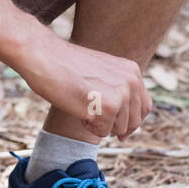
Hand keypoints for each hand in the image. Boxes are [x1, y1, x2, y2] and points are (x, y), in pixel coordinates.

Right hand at [20, 31, 151, 139]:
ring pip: (118, 128)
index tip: (120, 130)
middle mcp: (132, 81)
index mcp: (132, 70)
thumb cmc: (65, 64)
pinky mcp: (108, 107)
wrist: (44, 55)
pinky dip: (89, 126)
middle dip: (115, 125)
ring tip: (82, 105)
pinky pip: (103, 132)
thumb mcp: (101, 71)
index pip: (144, 106)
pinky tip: (78, 109)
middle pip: (133, 121)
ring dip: (99, 124)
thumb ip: (117, 87)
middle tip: (93, 117)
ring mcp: (121, 94)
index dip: (131, 121)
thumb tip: (126, 116)